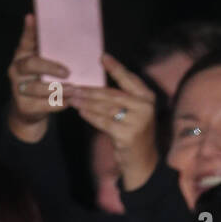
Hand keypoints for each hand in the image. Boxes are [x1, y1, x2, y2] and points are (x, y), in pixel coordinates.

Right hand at [7, 14, 69, 142]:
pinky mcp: (24, 106)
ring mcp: (18, 88)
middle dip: (50, 67)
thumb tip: (75, 35)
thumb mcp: (46, 63)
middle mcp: (17, 69)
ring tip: (73, 89)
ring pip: (36, 88)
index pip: (26, 40)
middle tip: (67, 72)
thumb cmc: (43, 79)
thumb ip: (54, 51)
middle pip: (31, 64)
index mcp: (23, 54)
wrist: (30, 109)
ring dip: (57, 88)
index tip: (32, 17)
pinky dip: (57, 104)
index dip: (29, 30)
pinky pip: (41, 105)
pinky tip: (68, 102)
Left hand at [65, 53, 158, 190]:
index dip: (116, 68)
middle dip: (91, 90)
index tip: (102, 57)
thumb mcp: (133, 114)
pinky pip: (104, 122)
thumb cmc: (134, 137)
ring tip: (72, 98)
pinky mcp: (127, 135)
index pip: (129, 79)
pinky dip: (91, 116)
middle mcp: (145, 107)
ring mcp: (137, 121)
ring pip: (106, 107)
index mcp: (148, 98)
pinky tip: (80, 111)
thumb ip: (122, 100)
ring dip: (87, 102)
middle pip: (113, 94)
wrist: (142, 164)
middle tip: (74, 86)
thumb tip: (95, 88)